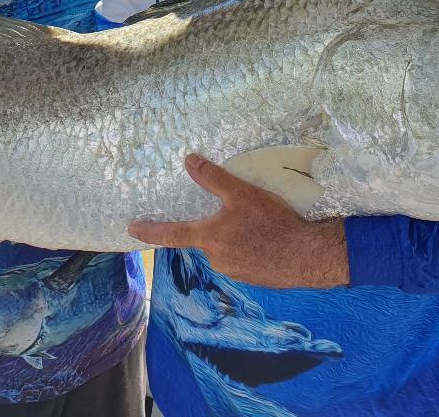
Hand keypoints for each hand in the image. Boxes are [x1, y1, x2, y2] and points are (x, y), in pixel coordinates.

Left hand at [128, 153, 350, 288]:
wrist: (306, 256)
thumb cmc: (272, 223)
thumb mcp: (241, 194)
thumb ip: (213, 178)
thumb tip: (188, 160)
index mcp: (209, 238)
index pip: (171, 234)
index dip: (150, 231)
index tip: (131, 230)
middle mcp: (217, 258)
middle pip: (206, 240)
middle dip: (215, 229)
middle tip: (239, 216)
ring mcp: (236, 272)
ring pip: (226, 250)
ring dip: (235, 239)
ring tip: (259, 225)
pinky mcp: (254, 278)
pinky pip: (245, 260)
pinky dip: (250, 249)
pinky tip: (268, 240)